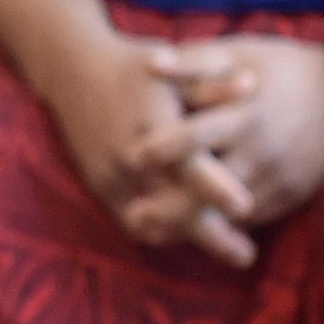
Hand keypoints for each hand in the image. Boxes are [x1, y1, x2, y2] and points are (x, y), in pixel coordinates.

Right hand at [29, 31, 255, 265]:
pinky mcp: (99, 184)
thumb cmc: (134, 67)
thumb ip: (211, 82)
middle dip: (211, 236)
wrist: (71, 71)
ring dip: (187, 239)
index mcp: (152, 125)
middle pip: (173, 208)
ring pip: (151, 222)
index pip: (187, 165)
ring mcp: (111, 174)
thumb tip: (252, 84)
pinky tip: (188, 236)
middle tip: (246, 256)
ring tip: (226, 251)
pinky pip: (130, 220)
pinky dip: (160, 232)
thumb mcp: (175, 67)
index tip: (248, 208)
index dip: (216, 189)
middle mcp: (130, 156)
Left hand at [134, 36, 323, 226]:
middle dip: (173, 206)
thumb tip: (150, 63)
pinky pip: (252, 219)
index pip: (199, 137)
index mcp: (246, 115)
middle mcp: (263, 152)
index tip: (132, 156)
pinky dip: (219, 226)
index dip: (164, 148)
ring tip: (147, 228)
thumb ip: (195, 62)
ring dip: (189, 224)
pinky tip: (186, 230)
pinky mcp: (289, 196)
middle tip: (132, 214)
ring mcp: (278, 178)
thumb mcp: (241, 55)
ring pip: (230, 213)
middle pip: (212, 188)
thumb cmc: (282, 69)